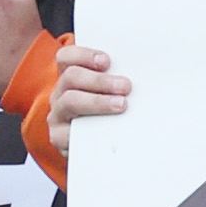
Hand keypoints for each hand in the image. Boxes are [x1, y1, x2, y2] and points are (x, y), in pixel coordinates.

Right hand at [48, 44, 130, 159]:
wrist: (107, 152)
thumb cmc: (114, 116)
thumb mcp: (115, 94)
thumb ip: (120, 81)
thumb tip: (147, 70)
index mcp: (73, 78)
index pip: (67, 58)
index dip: (84, 55)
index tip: (106, 61)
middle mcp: (61, 93)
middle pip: (71, 77)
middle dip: (99, 80)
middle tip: (125, 86)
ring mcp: (58, 115)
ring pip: (70, 101)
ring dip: (97, 101)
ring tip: (121, 105)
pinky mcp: (59, 137)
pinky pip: (69, 132)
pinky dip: (91, 129)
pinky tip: (109, 129)